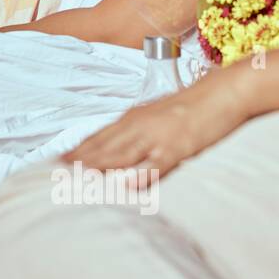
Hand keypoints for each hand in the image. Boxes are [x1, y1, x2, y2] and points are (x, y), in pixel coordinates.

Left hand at [64, 72, 250, 186]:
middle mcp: (139, 126)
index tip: (57, 159)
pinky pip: (155, 166)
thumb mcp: (157, 114)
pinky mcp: (177, 149)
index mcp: (134, 117)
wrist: (223, 92)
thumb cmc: (191, 104)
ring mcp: (157, 137)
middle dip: (80, 161)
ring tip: (76, 179)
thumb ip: (138, 129)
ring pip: (121, 155)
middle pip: (103, 147)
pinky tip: (125, 186)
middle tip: (56, 172)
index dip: (78, 149)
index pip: (99, 136)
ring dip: (98, 168)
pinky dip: (140, 176)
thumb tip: (119, 145)